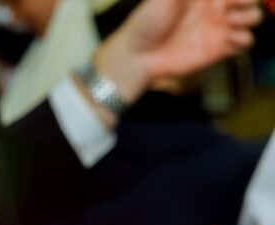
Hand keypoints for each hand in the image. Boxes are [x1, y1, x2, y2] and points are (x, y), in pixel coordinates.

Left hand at [96, 0, 260, 107]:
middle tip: (234, 5)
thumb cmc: (147, 23)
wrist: (137, 57)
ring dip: (250, 17)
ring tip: (232, 22)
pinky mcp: (219, 49)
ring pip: (250, 18)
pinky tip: (231, 39)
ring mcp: (218, 28)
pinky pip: (244, 42)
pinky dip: (245, 39)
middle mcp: (214, 8)